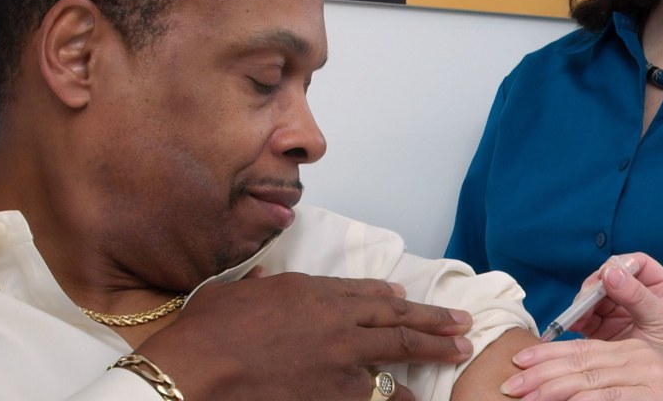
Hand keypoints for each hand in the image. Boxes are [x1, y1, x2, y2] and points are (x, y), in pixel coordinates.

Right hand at [135, 272, 473, 397]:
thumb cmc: (208, 331)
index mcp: (312, 291)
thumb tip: (265, 274)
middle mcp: (336, 319)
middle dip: (433, 319)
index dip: (388, 296)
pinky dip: (403, 395)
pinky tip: (422, 397)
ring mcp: (342, 356)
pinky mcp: (337, 391)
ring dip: (434, 351)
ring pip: (400, 352)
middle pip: (396, 318)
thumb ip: (259, 282)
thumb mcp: (234, 291)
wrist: (200, 368)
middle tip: (462, 322)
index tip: (405, 298)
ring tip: (460, 352)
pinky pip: (381, 393)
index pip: (362, 291)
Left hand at [501, 339, 662, 400]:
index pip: (580, 348)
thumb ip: (601, 381)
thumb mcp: (632, 385)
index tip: (518, 362)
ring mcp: (646, 375)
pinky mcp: (653, 394)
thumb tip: (559, 388)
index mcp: (629, 350)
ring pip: (588, 380)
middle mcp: (637, 357)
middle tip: (511, 385)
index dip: (546, 354)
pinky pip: (608, 398)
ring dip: (552, 391)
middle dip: (540, 375)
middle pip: (578, 362)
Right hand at [568, 253, 662, 375]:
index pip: (639, 264)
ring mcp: (621, 311)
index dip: (621, 265)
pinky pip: (586, 315)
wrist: (660, 393)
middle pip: (611, 277)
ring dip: (584, 302)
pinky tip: (575, 324)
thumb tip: (611, 271)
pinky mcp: (605, 327)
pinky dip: (578, 317)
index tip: (607, 277)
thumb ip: (638, 296)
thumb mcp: (660, 322)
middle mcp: (641, 296)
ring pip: (596, 295)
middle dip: (596, 286)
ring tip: (578, 315)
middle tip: (586, 298)